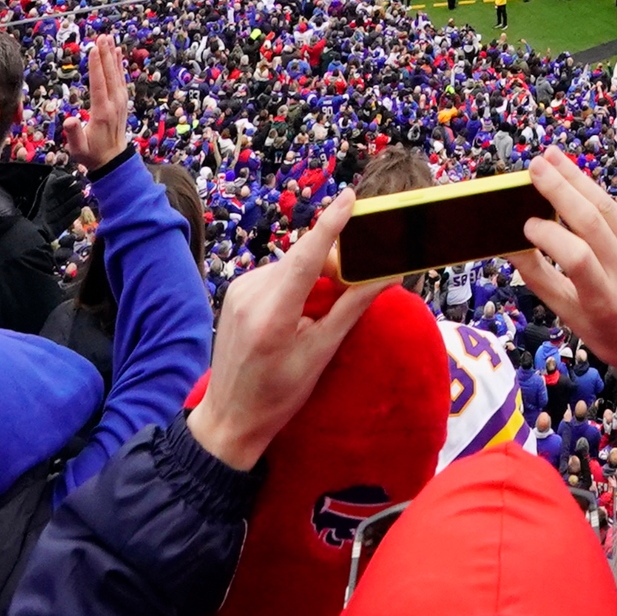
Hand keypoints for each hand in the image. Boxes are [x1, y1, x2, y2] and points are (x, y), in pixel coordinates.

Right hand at [64, 33, 132, 172]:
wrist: (112, 161)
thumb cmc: (91, 154)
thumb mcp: (78, 148)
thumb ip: (74, 133)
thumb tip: (69, 120)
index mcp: (102, 112)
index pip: (99, 84)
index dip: (96, 66)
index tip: (93, 48)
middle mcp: (114, 104)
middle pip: (110, 74)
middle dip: (105, 54)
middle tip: (102, 36)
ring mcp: (120, 102)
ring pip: (117, 74)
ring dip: (113, 56)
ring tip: (109, 38)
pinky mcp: (122, 101)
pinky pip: (121, 79)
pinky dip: (120, 65)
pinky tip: (118, 53)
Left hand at [184, 195, 390, 470]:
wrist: (230, 417)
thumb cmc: (278, 395)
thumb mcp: (320, 355)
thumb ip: (350, 309)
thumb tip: (386, 276)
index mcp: (273, 314)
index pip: (306, 258)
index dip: (329, 226)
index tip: (349, 198)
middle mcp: (250, 294)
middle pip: (302, 259)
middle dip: (332, 261)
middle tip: (358, 275)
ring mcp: (239, 291)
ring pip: (290, 267)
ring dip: (313, 276)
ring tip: (321, 311)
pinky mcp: (236, 291)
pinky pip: (276, 276)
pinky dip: (295, 284)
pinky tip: (300, 312)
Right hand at [513, 147, 616, 404]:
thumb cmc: (613, 337)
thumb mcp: (572, 318)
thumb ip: (541, 280)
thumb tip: (509, 245)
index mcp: (604, 299)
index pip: (577, 257)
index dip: (548, 236)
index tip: (524, 224)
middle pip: (593, 221)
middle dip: (561, 189)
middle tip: (534, 166)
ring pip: (607, 207)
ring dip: (577, 178)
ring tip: (550, 157)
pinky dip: (593, 192)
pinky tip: (574, 176)